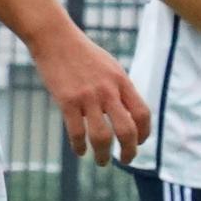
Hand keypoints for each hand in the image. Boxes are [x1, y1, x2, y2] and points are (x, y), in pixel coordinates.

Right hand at [43, 32, 148, 161]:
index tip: (139, 142)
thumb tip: (129, 114)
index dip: (144, 133)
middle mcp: (108, 90)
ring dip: (104, 155)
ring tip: (102, 162)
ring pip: (102, 137)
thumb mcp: (110, 67)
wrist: (55, 38)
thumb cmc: (83, 54)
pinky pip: (76, 133)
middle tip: (126, 160)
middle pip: (127, 130)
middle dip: (129, 151)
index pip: (142, 114)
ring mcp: (87, 97)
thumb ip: (120, 89)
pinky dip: (79, 147)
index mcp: (122, 81)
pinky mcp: (67, 101)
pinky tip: (80, 151)